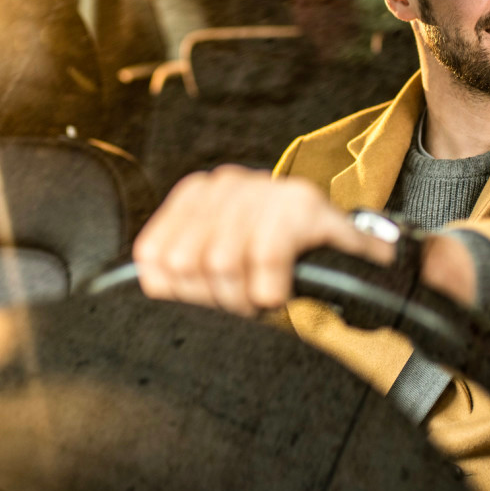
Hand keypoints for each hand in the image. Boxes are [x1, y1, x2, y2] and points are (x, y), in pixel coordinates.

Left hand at [133, 166, 395, 314]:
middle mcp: (225, 184)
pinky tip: (280, 293)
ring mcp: (264, 190)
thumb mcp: (218, 259)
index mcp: (195, 194)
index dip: (179, 293)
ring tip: (261, 299)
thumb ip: (176, 271)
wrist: (345, 249)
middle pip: (187, 262)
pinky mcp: (303, 205)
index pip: (155, 256)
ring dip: (245, 298)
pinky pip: (266, 257)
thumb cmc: (273, 261)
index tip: (207, 303)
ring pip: (223, 261)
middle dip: (214, 299)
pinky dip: (270, 290)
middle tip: (241, 306)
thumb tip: (144, 285)